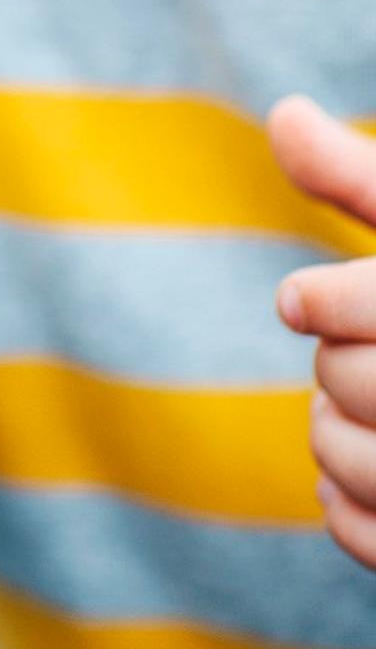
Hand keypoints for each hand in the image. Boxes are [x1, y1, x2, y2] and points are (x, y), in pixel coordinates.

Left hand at [271, 95, 375, 568]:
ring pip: (349, 460)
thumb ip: (359, 178)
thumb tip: (281, 113)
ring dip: (331, 437)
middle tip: (364, 359)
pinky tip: (362, 477)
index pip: (359, 307)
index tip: (306, 302)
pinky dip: (348, 508)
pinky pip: (368, 536)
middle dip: (337, 366)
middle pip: (349, 380)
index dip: (316, 303)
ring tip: (366, 416)